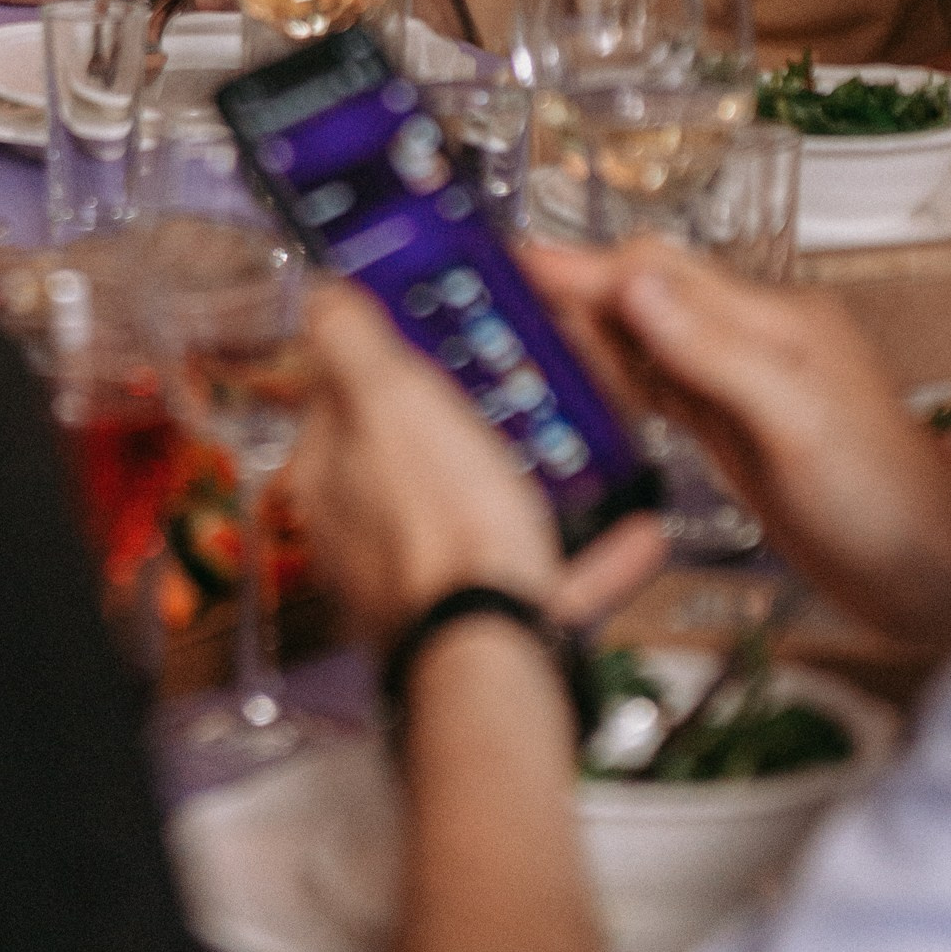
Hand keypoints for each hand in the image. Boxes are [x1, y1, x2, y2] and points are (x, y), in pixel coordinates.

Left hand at [289, 281, 664, 645]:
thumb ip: (350, 339)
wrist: (496, 656)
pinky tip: (629, 533)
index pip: (343, 389)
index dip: (392, 349)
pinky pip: (540, 572)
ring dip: (541, 484)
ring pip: (486, 513)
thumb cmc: (445, 534)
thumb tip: (321, 295)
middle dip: (478, 420)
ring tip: (586, 456)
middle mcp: (366, 532)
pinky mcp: (481, 618)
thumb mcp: (393, 400)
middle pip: (420, 451)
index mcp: (332, 474)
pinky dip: (587, 552)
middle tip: (524, 389)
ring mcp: (423, 578)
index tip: (438, 329)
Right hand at [523, 241, 950, 654]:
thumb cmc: (888, 506)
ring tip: (520, 327)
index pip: (658, 272)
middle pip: (649, 293)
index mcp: (771, 320)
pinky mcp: (740, 434)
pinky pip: (666, 388)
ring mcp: (747, 387)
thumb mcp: (794, 421)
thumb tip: (633, 284)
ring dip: (590, 327)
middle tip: (493, 295)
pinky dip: (620, 376)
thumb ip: (713, 353)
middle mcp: (754, 341)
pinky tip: (588, 382)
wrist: (941, 583)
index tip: (514, 263)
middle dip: (575, 288)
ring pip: (651, 337)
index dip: (583, 267)